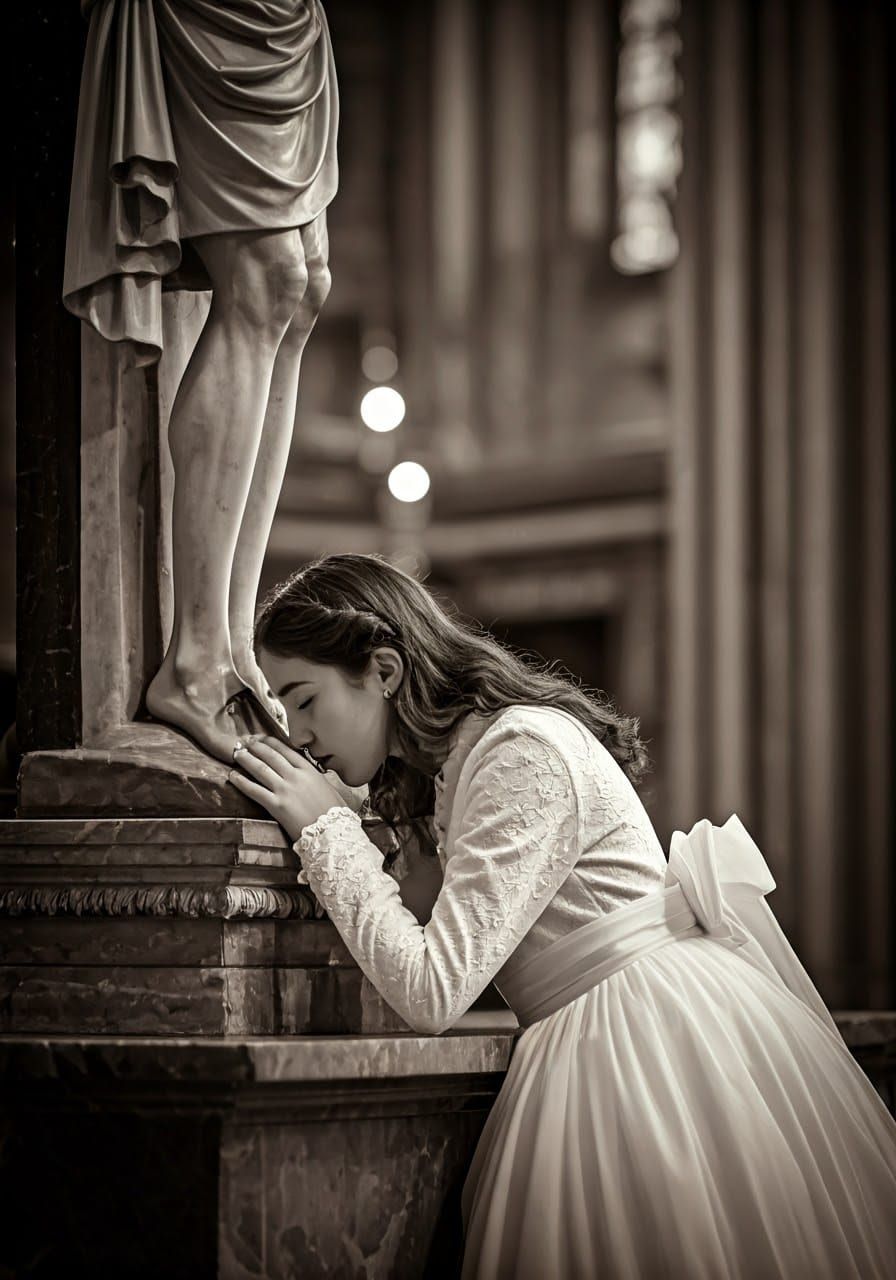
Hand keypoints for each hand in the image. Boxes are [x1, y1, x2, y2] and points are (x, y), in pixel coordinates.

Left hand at [228, 736, 346, 840]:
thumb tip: (307, 774)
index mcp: (309, 770)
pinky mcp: (276, 805)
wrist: (332, 831)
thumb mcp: (328, 787)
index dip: (269, 742)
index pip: (285, 750)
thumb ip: (314, 778)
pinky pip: (254, 790)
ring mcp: (284, 790)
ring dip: (246, 760)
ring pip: (260, 769)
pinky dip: (242, 782)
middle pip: (270, 756)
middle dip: (255, 747)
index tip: (260, 738)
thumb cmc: (334, 812)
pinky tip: (233, 776)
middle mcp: (295, 776)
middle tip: (244, 742)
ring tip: (236, 754)